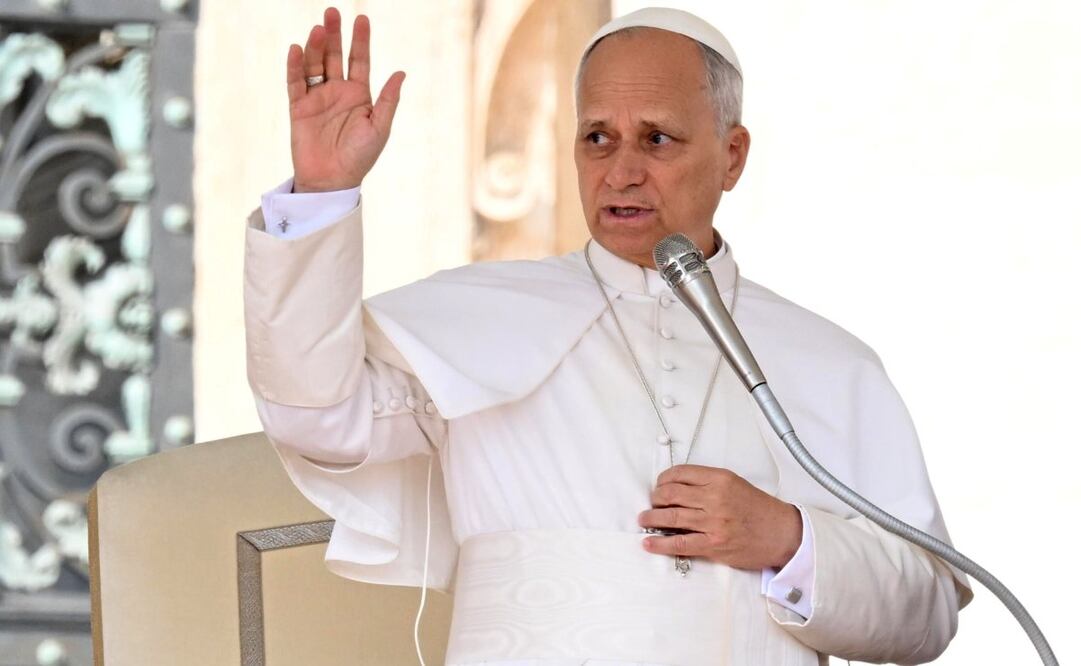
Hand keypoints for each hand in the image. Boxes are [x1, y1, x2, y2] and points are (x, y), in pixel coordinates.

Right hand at [286, 7, 405, 192]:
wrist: (333, 181)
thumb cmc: (360, 157)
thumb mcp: (379, 127)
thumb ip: (388, 100)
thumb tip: (401, 73)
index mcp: (359, 95)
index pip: (360, 61)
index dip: (360, 40)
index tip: (362, 19)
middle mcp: (338, 92)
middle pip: (336, 56)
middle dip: (335, 34)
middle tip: (332, 12)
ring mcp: (317, 98)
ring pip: (315, 65)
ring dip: (316, 46)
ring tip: (319, 29)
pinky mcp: (298, 108)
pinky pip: (296, 82)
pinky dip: (295, 66)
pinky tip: (296, 49)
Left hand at [638, 464, 802, 569]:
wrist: (782, 533)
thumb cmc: (759, 509)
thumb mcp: (735, 484)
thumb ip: (708, 483)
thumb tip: (676, 488)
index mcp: (720, 479)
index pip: (680, 473)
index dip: (663, 480)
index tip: (659, 486)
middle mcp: (715, 498)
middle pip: (671, 494)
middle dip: (655, 498)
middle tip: (651, 503)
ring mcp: (713, 522)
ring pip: (671, 517)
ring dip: (652, 518)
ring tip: (644, 519)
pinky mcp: (713, 544)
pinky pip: (680, 543)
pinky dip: (660, 543)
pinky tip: (649, 542)